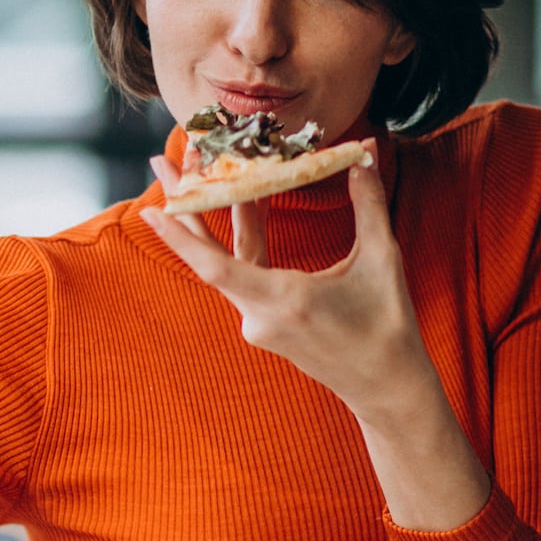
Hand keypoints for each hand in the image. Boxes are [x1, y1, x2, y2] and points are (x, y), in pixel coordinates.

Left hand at [139, 140, 431, 420]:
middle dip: (186, 207)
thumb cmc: (387, 327)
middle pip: (209, 257)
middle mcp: (260, 315)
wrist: (386, 387)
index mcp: (285, 301)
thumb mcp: (381, 259)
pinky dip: (242, 237)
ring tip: (202, 169)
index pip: (215, 268)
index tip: (153, 208)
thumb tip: (365, 152)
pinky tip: (245, 201)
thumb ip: (368, 202)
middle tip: (165, 162)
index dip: (181, 238)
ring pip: (226, 263)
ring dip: (216, 217)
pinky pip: (242, 274)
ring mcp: (258, 322)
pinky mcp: (263, 323)